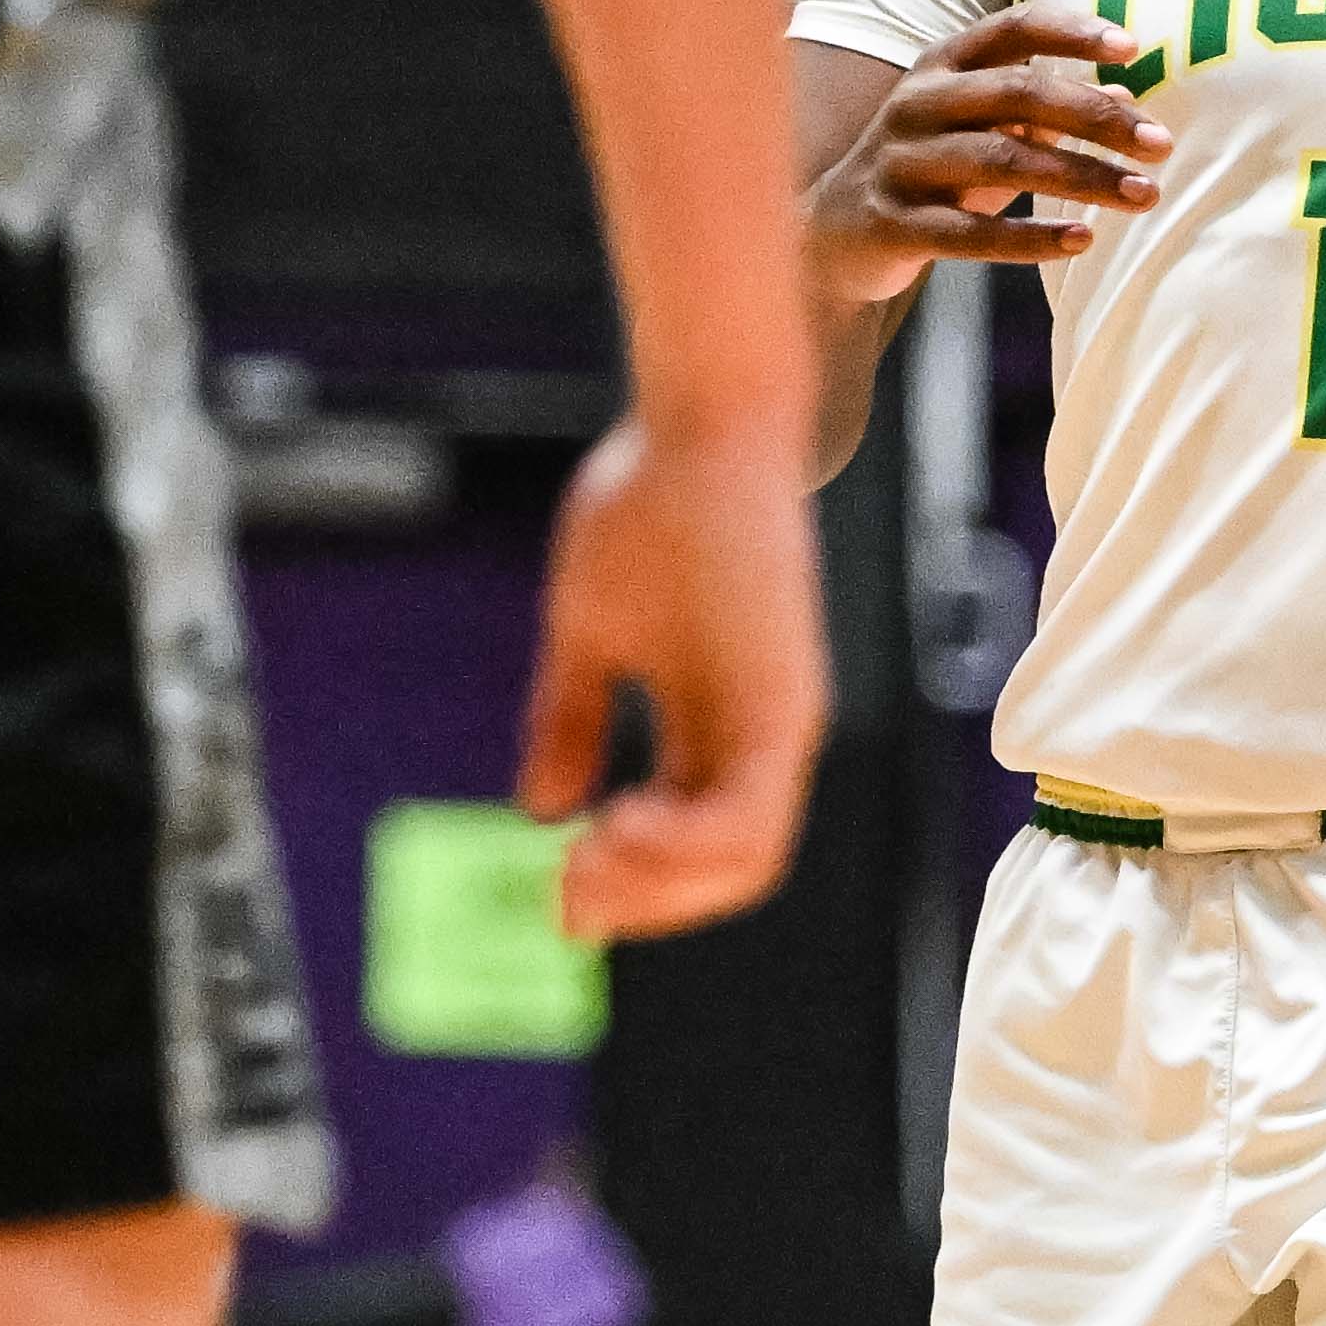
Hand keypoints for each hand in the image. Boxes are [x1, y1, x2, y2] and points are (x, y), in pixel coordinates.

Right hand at [516, 410, 830, 945]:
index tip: (556, 892)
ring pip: (744, 865)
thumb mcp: (592, 631)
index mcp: (717, 721)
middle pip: (724, 874)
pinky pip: (750, 819)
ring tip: (586, 861)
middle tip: (566, 896)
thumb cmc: (649, 506)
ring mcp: (780, 723)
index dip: (628, 883)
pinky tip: (615, 823)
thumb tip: (539, 810)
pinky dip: (687, 846)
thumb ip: (573, 719)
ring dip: (660, 886)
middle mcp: (761, 735)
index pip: (690, 842)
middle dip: (642, 902)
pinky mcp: (785, 705)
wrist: (705, 423)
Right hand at [815, 3, 1163, 298]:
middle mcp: (916, 104)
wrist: (832, 235)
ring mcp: (900, 164)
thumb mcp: (983, 131)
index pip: (1011, 28)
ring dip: (1082, 178)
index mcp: (940, 67)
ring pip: (1002, 162)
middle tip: (1160, 144)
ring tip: (1144, 195)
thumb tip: (1127, 97)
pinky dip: (1032, 237)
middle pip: (1018, 94)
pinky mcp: (893, 224)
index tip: (1134, 46)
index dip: (1072, 32)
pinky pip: (971, 235)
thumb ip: (1044, 112)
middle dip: (1097, 118)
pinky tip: (1083, 240)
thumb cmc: (930, 171)